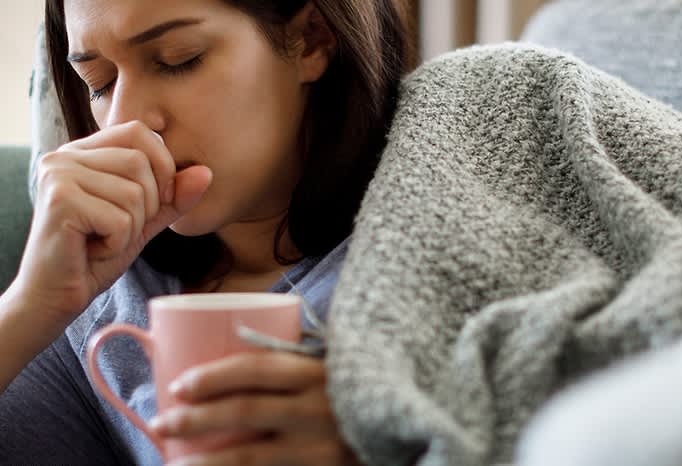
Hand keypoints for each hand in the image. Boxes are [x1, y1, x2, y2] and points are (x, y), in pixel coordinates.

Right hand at [13, 121, 211, 322]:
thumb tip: (206, 172)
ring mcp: (59, 175)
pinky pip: (120, 219)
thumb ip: (174, 196)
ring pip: (134, 193)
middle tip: (117, 229)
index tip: (155, 200)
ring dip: (131, 228)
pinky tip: (93, 250)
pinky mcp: (59, 201)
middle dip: (146, 206)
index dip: (162, 165)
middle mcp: (65, 155)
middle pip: (140, 163)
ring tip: (102, 239)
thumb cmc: (96, 254)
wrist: (55, 295)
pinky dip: (117, 243)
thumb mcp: (144, 219)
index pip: (139, 132)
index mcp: (84, 151)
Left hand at [150, 352, 359, 465]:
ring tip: (172, 462)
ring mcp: (320, 448)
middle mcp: (319, 409)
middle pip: (245, 412)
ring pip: (250, 456)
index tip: (179, 384)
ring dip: (205, 462)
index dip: (214, 376)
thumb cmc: (355, 391)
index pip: (257, 369)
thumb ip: (293, 360)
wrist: (402, 430)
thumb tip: (233, 344)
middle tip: (162, 422)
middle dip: (196, 418)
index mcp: (318, 372)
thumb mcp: (330, 367)